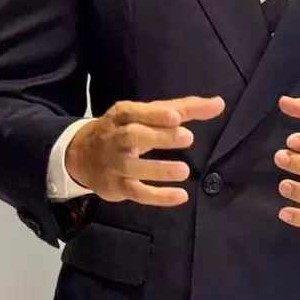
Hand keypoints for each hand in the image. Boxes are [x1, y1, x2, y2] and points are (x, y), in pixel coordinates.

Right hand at [65, 97, 225, 205]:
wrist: (80, 155)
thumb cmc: (123, 130)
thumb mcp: (146, 114)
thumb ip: (183, 109)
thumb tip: (219, 103)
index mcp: (122, 116)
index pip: (137, 112)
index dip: (155, 115)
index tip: (176, 116)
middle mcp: (115, 138)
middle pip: (133, 136)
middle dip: (159, 137)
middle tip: (187, 137)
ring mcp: (115, 164)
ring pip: (134, 167)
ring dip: (159, 169)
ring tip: (184, 171)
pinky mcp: (117, 186)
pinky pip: (137, 193)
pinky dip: (158, 196)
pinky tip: (180, 196)